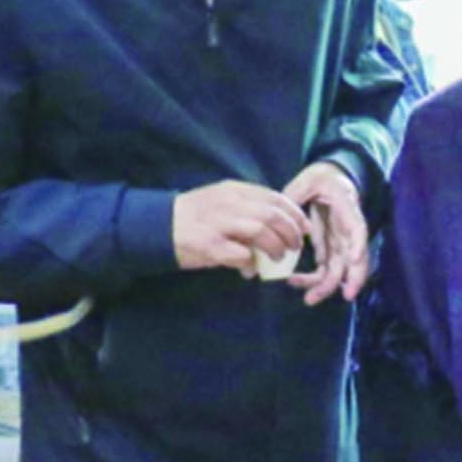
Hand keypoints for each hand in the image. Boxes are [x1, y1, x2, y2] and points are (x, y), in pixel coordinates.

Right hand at [172, 180, 306, 277]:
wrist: (156, 226)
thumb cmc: (193, 217)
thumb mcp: (221, 202)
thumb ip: (246, 209)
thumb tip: (274, 228)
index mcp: (233, 191)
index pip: (274, 197)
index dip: (294, 213)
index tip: (304, 227)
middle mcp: (228, 203)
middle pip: (272, 215)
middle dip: (290, 232)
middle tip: (295, 247)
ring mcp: (218, 223)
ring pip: (261, 232)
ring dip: (274, 247)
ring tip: (278, 259)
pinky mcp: (209, 244)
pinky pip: (240, 254)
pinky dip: (251, 263)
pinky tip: (250, 270)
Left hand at [283, 162, 367, 305]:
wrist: (328, 178)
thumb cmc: (321, 177)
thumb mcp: (307, 179)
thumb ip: (296, 194)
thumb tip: (283, 215)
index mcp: (347, 208)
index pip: (358, 228)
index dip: (359, 245)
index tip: (355, 260)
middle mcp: (348, 229)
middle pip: (355, 258)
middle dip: (349, 279)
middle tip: (340, 295)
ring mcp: (340, 241)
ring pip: (340, 268)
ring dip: (328, 285)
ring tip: (309, 298)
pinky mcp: (330, 247)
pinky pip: (326, 267)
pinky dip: (316, 278)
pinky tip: (298, 283)